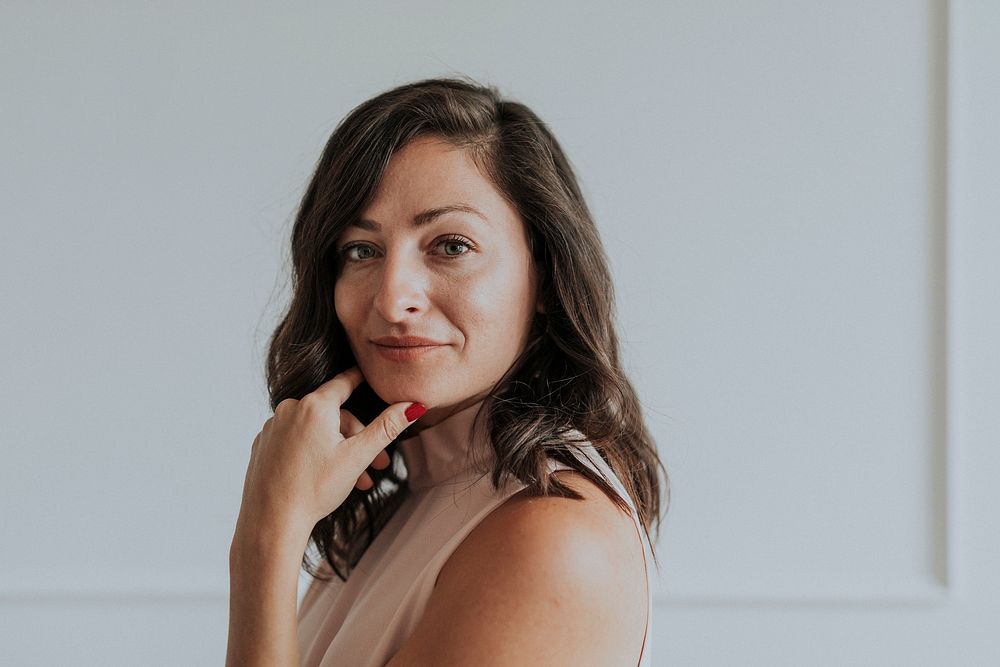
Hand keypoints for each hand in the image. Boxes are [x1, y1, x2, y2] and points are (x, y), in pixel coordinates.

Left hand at [236, 366, 424, 537]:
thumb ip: (387, 427)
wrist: (271, 521)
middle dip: (357, 437)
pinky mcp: (262, 444)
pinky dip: (312, 451)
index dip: (360, 378)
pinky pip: (294, 439)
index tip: (368, 373)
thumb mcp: (358, 457)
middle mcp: (289, 408)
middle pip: (333, 414)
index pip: (344, 382)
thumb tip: (414, 405)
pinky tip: (321, 474)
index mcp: (314, 406)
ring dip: (337, 448)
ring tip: (353, 479)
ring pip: (314, 429)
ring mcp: (273, 426)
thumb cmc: (316, 489)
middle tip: (377, 465)